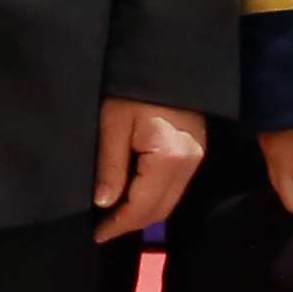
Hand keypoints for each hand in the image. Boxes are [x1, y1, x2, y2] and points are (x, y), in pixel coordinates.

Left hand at [94, 99, 207, 243]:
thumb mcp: (112, 123)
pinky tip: (132, 196)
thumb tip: (104, 204)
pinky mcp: (196, 151)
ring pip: (169, 202)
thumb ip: (110, 166)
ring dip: (143, 213)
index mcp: (169, 158)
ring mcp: (197, 158)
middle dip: (131, 224)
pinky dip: (153, 198)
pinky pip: (174, 187)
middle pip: (160, 210)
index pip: (142, 206)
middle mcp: (190, 163)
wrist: (166, 56)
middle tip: (102, 229)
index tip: (96, 235)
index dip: (118, 225)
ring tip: (113, 217)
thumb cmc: (132, 86)